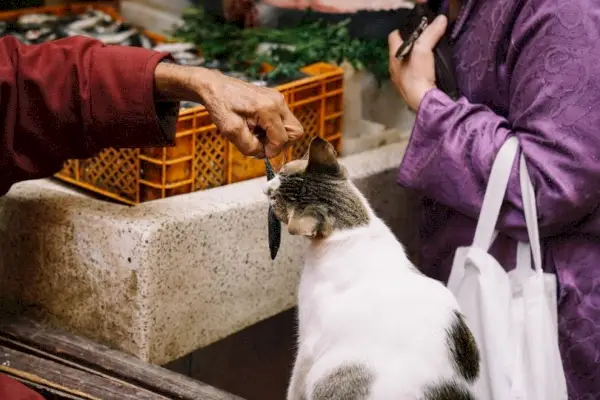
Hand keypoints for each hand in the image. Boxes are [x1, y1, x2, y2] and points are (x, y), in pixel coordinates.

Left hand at [154, 62, 303, 157]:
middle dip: (280, 143)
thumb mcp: (231, 132)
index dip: (272, 151)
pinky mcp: (274, 98)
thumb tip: (263, 153)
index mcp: (268, 109)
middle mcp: (278, 101)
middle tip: (261, 143)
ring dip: (276, 135)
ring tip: (256, 133)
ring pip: (290, 126)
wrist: (214, 87)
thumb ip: (250, 147)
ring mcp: (277, 98)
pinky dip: (272, 127)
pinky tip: (256, 125)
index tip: (259, 151)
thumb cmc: (220, 106)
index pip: (283, 139)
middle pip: (295, 132)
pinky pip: (282, 119)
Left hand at [387, 15, 447, 111]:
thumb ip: (430, 34)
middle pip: (402, 50)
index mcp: (394, 58)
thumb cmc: (417, 77)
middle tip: (425, 38)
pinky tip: (431, 69)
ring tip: (430, 52)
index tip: (416, 28)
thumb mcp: (423, 50)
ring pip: (408, 63)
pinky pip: (415, 74)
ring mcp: (402, 81)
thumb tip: (440, 20)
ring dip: (417, 57)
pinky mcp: (412, 89)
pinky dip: (421, 69)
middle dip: (412, 43)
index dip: (403, 30)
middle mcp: (395, 70)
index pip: (393, 37)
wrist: (424, 102)